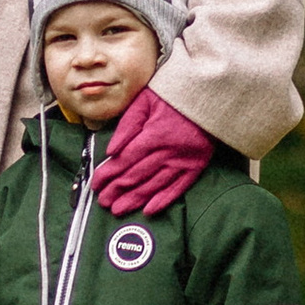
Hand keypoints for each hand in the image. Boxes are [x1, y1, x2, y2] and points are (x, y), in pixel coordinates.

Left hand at [92, 84, 215, 216]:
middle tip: (103, 201)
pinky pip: (178, 188)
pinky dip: (163, 200)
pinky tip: (149, 211)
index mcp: (154, 134)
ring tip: (118, 209)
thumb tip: (111, 151)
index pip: (126, 159)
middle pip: (138, 175)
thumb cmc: (172, 95)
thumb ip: (127, 125)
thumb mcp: (145, 101)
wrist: (208, 94)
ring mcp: (184, 161)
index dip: (108, 174)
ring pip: (155, 185)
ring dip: (135, 199)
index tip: (96, 183)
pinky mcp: (196, 166)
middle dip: (117, 190)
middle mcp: (169, 151)